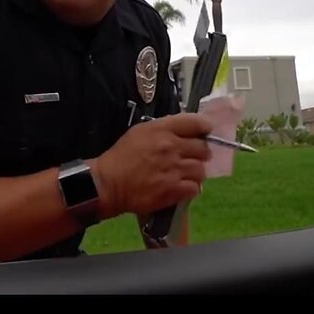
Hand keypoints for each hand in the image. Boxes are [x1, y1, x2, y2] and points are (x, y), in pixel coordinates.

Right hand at [91, 113, 212, 218]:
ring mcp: (174, 170)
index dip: (204, 127)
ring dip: (195, 173)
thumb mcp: (140, 132)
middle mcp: (171, 147)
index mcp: (162, 130)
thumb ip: (164, 129)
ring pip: (201, 170)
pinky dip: (190, 188)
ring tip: (186, 175)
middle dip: (200, 153)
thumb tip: (184, 131)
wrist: (108, 183)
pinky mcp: (173, 190)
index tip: (205, 132)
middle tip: (193, 157)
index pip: (196, 122)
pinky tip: (182, 187)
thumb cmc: (122, 156)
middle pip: (203, 148)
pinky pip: (195, 188)